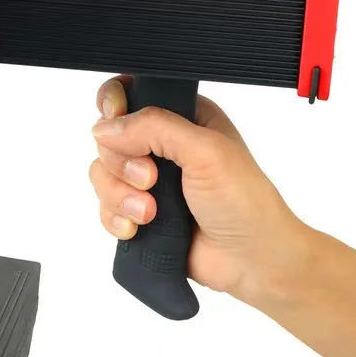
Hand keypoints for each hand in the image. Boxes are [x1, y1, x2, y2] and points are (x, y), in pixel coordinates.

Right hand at [89, 76, 355, 356]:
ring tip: (150, 213)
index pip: (130, 94)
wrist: (253, 262)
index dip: (114, 105)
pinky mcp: (139, 211)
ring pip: (102, 174)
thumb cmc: (247, 204)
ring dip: (120, 196)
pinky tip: (139, 228)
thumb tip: (104, 128)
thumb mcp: (206, 151)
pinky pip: (105, 207)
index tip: (114, 120)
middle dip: (122, 163)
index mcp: (182, 117)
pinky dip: (117, 218)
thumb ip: (154, 128)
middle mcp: (162, 146)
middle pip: (108, 138)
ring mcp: (148, 181)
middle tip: (151, 179)